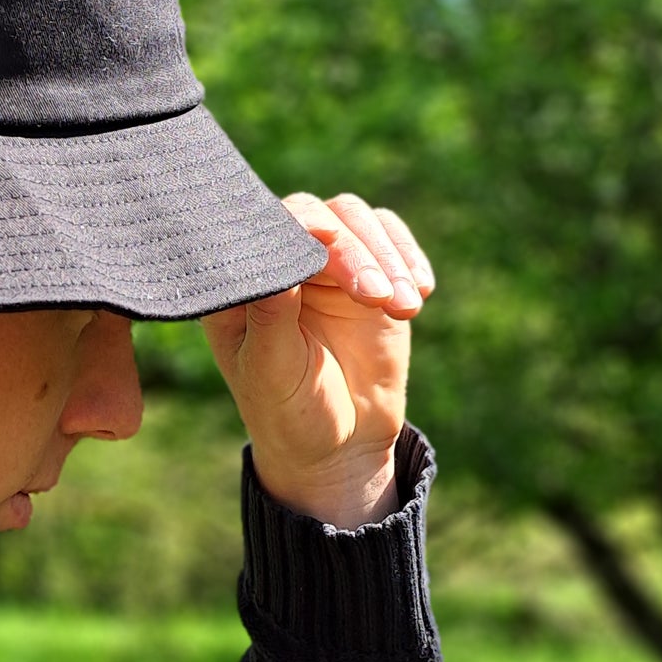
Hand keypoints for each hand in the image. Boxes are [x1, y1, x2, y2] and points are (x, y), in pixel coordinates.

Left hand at [203, 194, 434, 528]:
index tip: (328, 237)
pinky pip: (391, 239)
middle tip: (374, 298)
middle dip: (352, 252)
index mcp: (241, 281)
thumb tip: (280, 257)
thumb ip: (271, 315)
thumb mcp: (270, 372)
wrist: (339, 444)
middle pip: (317, 216)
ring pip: (357, 220)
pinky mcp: (371, 271)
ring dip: (387, 257)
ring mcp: (328, 263)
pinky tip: (420, 294)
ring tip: (403, 309)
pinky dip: (409, 259)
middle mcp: (282, 261)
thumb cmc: (289, 412)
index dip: (296, 226)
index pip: (265, 231)